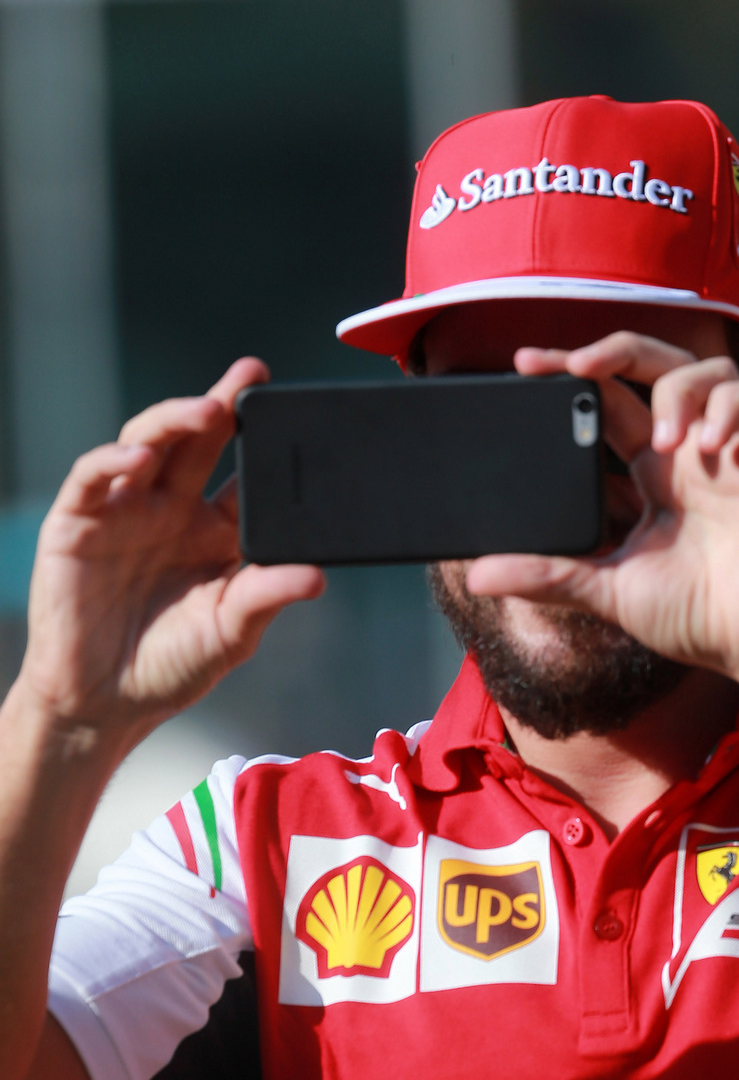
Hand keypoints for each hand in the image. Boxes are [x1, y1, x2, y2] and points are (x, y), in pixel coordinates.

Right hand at [17, 358, 324, 746]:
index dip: (266, 443)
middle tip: (251, 374)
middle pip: (199, 441)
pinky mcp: (78, 522)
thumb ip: (267, 598)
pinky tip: (139, 457)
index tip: (297, 412)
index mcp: (216, 531)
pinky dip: (114, 460)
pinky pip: (94, 478)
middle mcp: (172, 509)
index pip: (246, 473)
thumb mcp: (230, 634)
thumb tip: (318, 575)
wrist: (101, 704)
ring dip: (174, 419)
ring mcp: (124, 510)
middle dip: (224, 402)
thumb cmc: (170, 666)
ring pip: (149, 443)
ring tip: (207, 409)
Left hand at [466, 332, 738, 688]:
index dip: (572, 371)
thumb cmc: (691, 615)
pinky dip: (730, 407)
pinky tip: (711, 446)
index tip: (525, 364)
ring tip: (668, 443)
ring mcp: (728, 448)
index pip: (607, 398)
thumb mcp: (605, 589)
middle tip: (577, 364)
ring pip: (706, 370)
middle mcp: (685, 450)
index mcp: (648, 470)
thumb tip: (477, 575)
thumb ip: (547, 575)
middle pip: (653, 363)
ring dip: (679, 391)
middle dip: (615, 350)